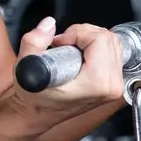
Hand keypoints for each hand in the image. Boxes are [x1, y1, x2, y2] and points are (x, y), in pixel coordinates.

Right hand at [11, 18, 124, 134]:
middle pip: (108, 37)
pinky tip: (80, 54)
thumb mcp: (25, 67)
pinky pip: (113, 52)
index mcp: (97, 83)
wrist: (37, 115)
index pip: (99, 38)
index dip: (75, 34)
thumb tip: (48, 25)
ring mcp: (115, 87)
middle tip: (63, 44)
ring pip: (112, 42)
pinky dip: (96, 46)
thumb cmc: (34, 98)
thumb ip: (34, 41)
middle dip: (82, 34)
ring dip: (88, 38)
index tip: (59, 44)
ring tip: (69, 49)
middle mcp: (111, 86)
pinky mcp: (114, 84)